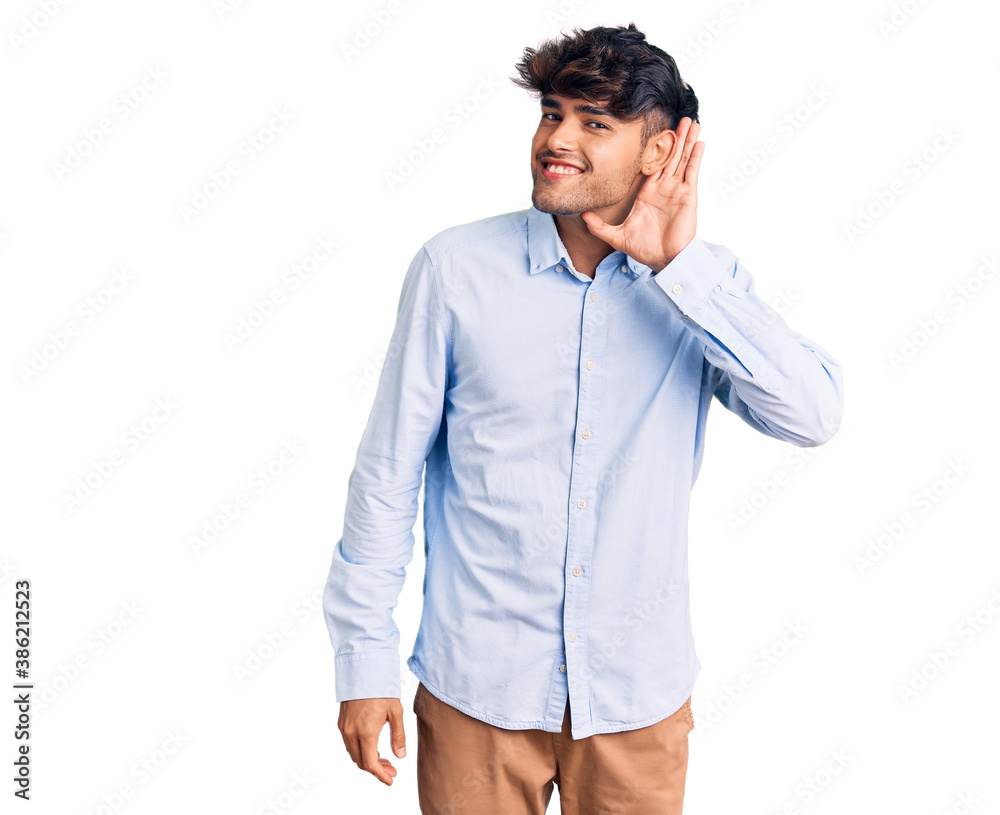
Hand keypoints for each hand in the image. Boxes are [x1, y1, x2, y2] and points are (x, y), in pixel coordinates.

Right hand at [338, 697, 406, 785]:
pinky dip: (360, 750)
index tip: (390, 780)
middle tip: (392, 770)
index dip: (380, 775)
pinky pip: (349, 744)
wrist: (363, 671)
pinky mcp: (341, 723)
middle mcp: (351, 733)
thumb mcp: (396, 712)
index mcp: (366, 732)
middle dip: (376, 769)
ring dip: (368, 760)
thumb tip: (401, 756)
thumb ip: (398, 736)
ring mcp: (344, 728)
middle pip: (361, 762)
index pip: (370, 763)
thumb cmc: (381, 689)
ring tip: (384, 760)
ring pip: (354, 754)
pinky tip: (373, 747)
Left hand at [581, 116, 703, 271]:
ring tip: (692, 121)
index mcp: (647, 194)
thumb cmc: (644, 250)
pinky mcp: (688, 196)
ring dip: (687, 140)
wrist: (663, 260)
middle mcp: (663, 189)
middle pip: (670, 156)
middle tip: (679, 117)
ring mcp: (677, 191)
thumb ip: (599, 226)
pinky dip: (695, 156)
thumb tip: (582, 215)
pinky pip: (691, 172)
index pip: (651, 165)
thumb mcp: (616, 236)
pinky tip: (698, 142)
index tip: (654, 131)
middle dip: (675, 137)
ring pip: (682, 159)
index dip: (654, 149)